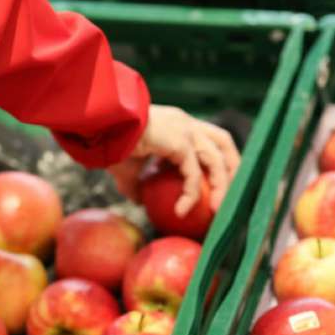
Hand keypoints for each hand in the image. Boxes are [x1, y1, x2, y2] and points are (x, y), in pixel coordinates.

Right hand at [108, 105, 240, 215]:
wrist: (102, 129)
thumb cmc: (110, 143)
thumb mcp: (128, 168)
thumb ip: (137, 183)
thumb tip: (140, 201)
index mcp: (177, 124)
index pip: (208, 137)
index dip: (218, 158)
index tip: (218, 182)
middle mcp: (185, 123)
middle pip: (223, 142)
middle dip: (232, 168)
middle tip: (229, 195)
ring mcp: (185, 130)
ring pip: (216, 159)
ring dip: (221, 187)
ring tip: (215, 211)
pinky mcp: (180, 142)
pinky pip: (194, 173)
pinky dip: (192, 194)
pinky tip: (182, 211)